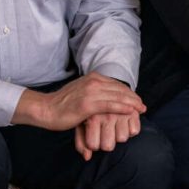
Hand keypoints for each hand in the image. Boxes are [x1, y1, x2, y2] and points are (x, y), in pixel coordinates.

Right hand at [15, 73, 143, 131]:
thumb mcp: (82, 92)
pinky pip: (109, 105)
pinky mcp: (87, 104)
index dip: (129, 93)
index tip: (137, 100)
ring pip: (118, 96)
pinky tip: (131, 111)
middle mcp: (93, 81)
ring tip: (141, 109)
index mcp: (93, 77)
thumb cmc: (63, 104)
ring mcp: (90, 92)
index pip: (117, 84)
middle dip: (133, 98)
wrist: (45, 109)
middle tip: (143, 106)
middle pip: (120, 89)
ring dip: (132, 103)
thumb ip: (95, 93)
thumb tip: (107, 97)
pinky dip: (122, 108)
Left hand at [74, 110, 141, 160]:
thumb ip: (81, 142)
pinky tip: (126, 122)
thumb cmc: (90, 111)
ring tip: (116, 126)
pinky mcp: (134, 111)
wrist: (105, 90)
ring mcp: (121, 113)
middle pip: (108, 146)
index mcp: (92, 118)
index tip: (93, 138)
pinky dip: (131, 128)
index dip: (93, 144)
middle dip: (106, 143)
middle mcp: (107, 115)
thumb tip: (87, 157)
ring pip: (122, 139)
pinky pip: (134, 131)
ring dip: (119, 135)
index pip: (93, 145)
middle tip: (105, 133)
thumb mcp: (81, 123)